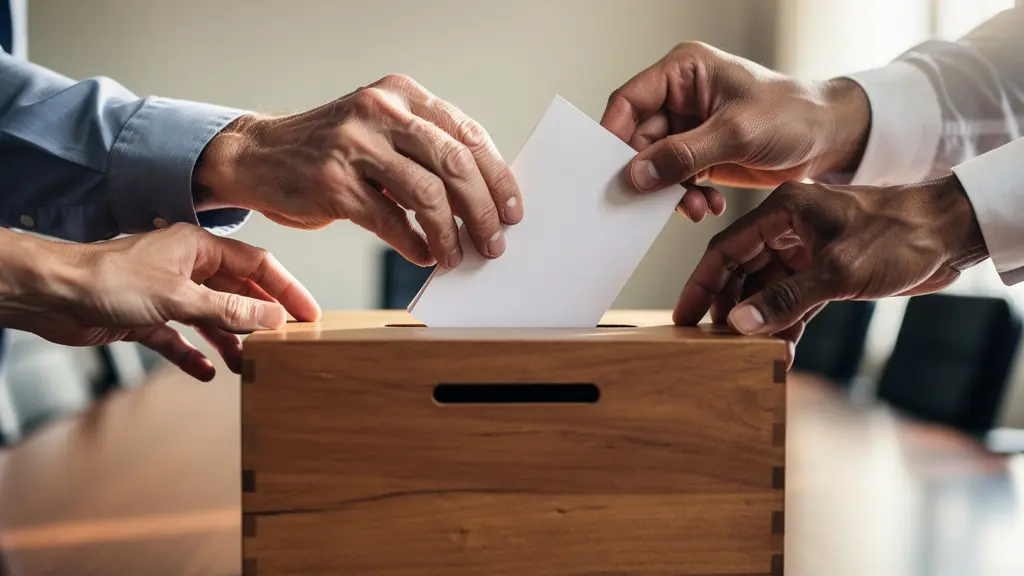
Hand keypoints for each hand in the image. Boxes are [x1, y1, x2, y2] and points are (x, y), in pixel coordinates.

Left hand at [0, 224, 319, 380]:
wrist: (52, 295)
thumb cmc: (108, 280)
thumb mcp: (179, 297)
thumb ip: (229, 309)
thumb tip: (271, 318)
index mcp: (198, 248)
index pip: (257, 265)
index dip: (285, 289)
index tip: (307, 313)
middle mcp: (186, 267)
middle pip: (237, 292)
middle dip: (260, 318)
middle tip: (285, 342)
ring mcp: (167, 293)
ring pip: (212, 317)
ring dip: (230, 340)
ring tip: (249, 363)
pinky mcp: (146, 317)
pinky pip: (180, 339)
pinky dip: (194, 354)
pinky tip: (206, 372)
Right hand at [196, 74, 522, 268]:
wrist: (258, 155)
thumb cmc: (331, 151)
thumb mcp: (381, 130)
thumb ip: (426, 150)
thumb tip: (483, 198)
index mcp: (401, 94)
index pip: (467, 135)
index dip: (497, 177)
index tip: (513, 210)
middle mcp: (379, 110)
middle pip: (454, 164)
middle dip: (483, 211)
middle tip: (493, 243)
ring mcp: (353, 145)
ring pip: (427, 195)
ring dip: (451, 234)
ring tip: (456, 255)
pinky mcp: (332, 183)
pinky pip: (390, 221)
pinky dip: (414, 244)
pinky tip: (424, 254)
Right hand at [601, 41, 870, 218]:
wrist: (830, 139)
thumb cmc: (795, 115)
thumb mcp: (737, 133)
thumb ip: (683, 155)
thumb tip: (637, 174)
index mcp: (684, 71)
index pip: (630, 101)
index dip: (615, 135)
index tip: (612, 169)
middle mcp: (681, 96)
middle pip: (638, 138)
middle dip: (650, 173)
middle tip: (657, 198)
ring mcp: (689, 126)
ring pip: (655, 164)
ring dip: (670, 190)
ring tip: (694, 206)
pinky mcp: (700, 153)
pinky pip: (675, 179)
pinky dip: (686, 196)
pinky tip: (706, 206)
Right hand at [672, 176, 988, 364]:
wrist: (952, 234)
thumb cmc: (900, 235)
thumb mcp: (838, 270)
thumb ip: (785, 300)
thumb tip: (740, 325)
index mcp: (784, 210)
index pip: (727, 249)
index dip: (702, 284)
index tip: (685, 315)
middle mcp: (790, 228)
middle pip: (741, 270)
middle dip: (726, 306)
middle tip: (709, 340)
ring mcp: (808, 250)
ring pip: (766, 289)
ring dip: (758, 321)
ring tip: (744, 353)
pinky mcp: (828, 271)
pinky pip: (794, 300)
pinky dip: (787, 324)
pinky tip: (781, 351)